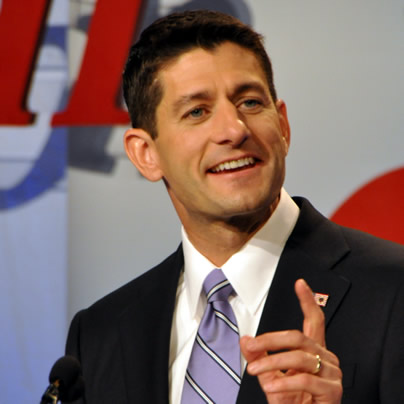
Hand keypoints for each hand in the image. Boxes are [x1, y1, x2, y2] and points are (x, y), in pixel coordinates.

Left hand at [240, 279, 341, 402]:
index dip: (308, 301)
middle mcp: (325, 358)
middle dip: (270, 340)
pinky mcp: (332, 391)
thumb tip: (245, 340)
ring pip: (299, 357)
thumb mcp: (270, 375)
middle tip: (253, 346)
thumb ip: (259, 356)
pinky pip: (305, 379)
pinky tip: (271, 387)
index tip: (300, 284)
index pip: (314, 320)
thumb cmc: (292, 400)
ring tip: (255, 371)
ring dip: (272, 363)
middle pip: (298, 337)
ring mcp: (331, 374)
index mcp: (314, 350)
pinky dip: (283, 383)